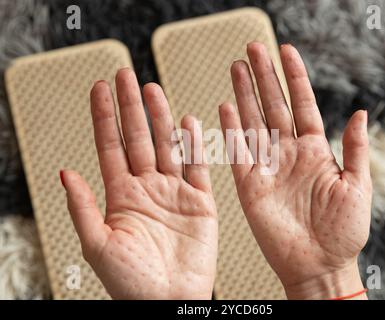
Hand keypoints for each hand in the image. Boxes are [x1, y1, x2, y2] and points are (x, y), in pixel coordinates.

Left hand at [62, 69, 217, 298]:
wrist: (170, 301)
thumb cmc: (132, 283)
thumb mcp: (98, 245)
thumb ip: (83, 207)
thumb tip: (65, 173)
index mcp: (121, 197)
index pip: (110, 146)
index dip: (104, 117)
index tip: (100, 88)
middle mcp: (147, 189)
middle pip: (138, 137)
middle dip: (131, 106)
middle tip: (126, 76)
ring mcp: (174, 192)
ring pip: (167, 145)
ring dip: (160, 117)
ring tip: (154, 90)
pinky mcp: (200, 201)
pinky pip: (198, 167)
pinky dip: (194, 145)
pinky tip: (188, 122)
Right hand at [219, 43, 370, 299]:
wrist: (319, 266)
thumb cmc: (343, 232)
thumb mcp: (358, 187)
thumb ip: (355, 149)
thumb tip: (359, 113)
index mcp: (315, 151)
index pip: (302, 105)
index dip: (294, 78)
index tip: (286, 52)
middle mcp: (289, 154)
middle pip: (274, 106)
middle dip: (264, 77)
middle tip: (253, 49)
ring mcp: (268, 168)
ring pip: (253, 123)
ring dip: (244, 95)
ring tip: (236, 68)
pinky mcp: (250, 186)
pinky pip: (238, 153)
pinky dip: (231, 130)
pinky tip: (225, 107)